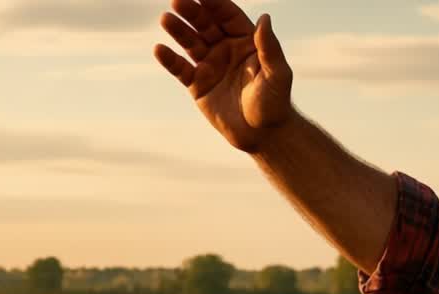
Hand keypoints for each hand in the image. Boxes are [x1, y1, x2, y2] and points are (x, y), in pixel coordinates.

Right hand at [153, 0, 293, 152]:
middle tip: (177, 1)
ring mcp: (210, 65)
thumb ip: (270, 47)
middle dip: (192, 12)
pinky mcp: (198, 84)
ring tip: (166, 19)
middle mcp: (225, 49)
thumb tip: (265, 18)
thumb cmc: (275, 103)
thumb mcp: (278, 74)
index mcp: (245, 41)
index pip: (227, 15)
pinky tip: (160, 49)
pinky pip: (180, 68)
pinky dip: (169, 59)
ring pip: (190, 42)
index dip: (215, 3)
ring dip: (178, 30)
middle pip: (205, 24)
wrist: (264, 135)